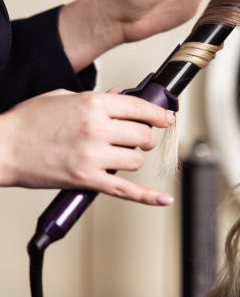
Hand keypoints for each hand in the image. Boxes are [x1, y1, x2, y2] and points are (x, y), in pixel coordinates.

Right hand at [0, 89, 174, 204]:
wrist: (1, 147)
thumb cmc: (27, 122)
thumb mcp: (63, 97)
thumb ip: (96, 99)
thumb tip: (121, 97)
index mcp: (93, 105)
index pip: (140, 108)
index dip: (158, 114)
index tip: (166, 118)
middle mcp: (97, 129)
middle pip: (143, 135)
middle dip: (144, 137)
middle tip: (137, 138)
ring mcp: (93, 156)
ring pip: (136, 160)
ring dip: (132, 158)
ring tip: (119, 156)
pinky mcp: (86, 180)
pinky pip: (125, 190)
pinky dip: (147, 197)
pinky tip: (162, 199)